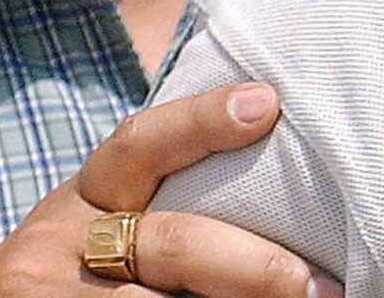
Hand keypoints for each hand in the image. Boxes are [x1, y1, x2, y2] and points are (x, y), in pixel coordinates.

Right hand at [0, 83, 336, 297]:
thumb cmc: (81, 264)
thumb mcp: (105, 216)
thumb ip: (170, 193)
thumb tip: (278, 151)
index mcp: (87, 193)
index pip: (143, 142)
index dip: (202, 120)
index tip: (266, 104)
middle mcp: (65, 244)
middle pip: (176, 243)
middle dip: (255, 265)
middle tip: (318, 284)